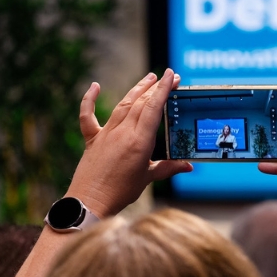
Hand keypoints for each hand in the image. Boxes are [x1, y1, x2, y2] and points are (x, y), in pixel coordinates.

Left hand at [65, 69, 192, 216]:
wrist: (90, 201)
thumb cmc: (120, 192)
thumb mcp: (148, 178)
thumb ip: (168, 168)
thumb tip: (188, 166)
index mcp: (139, 141)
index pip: (154, 108)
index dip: (163, 89)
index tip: (171, 75)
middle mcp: (122, 132)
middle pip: (140, 102)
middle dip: (155, 87)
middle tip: (166, 76)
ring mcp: (106, 134)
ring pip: (122, 104)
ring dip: (136, 90)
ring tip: (148, 78)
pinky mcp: (92, 139)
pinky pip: (89, 116)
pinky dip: (89, 99)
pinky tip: (94, 86)